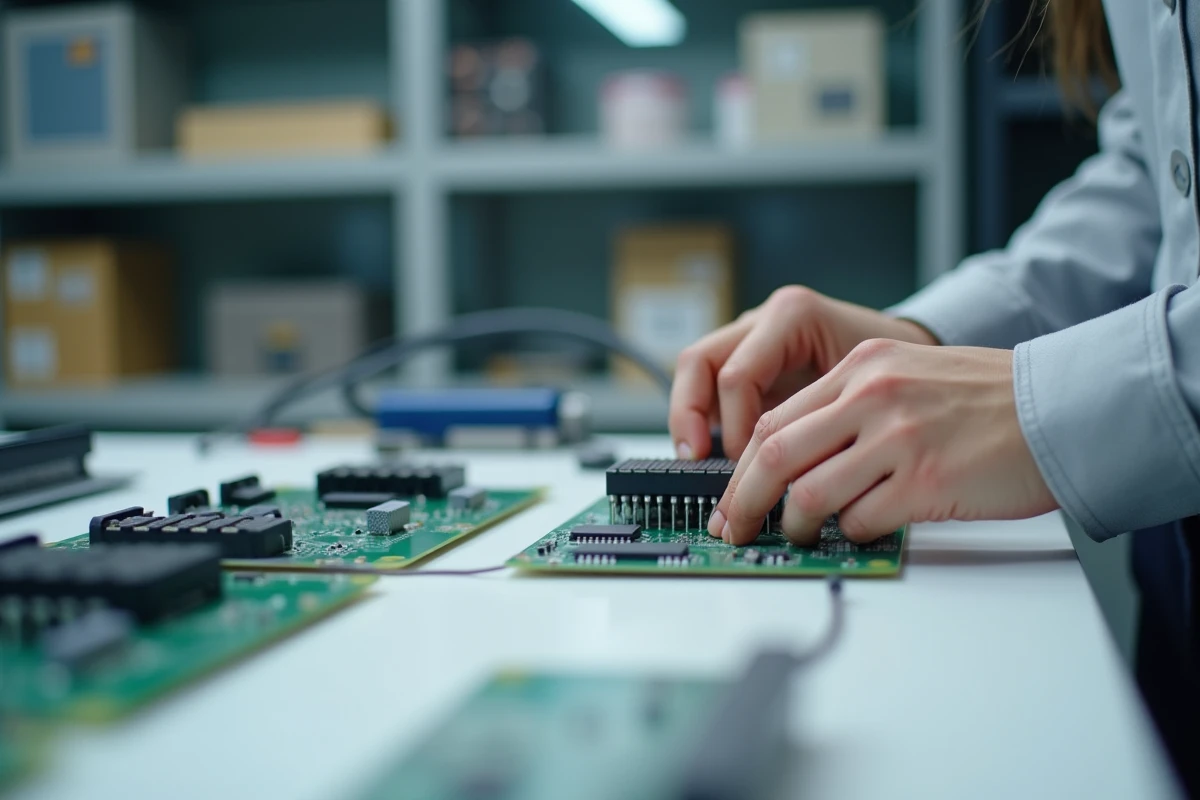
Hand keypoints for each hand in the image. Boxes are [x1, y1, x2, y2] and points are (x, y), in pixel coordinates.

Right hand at [669, 286, 937, 460]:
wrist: (913, 353)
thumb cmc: (897, 372)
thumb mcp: (867, 391)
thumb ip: (827, 422)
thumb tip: (794, 482)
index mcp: (793, 317)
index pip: (738, 375)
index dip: (736, 427)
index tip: (751, 467)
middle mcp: (762, 321)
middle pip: (699, 361)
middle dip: (689, 415)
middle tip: (695, 457)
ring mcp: (750, 339)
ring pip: (695, 371)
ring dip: (689, 418)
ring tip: (696, 459)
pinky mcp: (748, 361)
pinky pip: (710, 387)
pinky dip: (707, 420)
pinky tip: (717, 455)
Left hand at [706, 339, 1058, 545]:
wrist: (1060, 406)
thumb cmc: (987, 398)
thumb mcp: (906, 373)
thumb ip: (849, 404)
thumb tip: (791, 458)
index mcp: (861, 368)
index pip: (773, 420)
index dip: (740, 468)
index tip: (727, 497)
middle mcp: (873, 396)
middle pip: (775, 456)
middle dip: (742, 502)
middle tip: (734, 529)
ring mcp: (899, 439)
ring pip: (810, 493)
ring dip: (795, 525)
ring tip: (800, 535)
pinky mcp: (927, 481)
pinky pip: (861, 519)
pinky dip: (850, 532)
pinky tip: (862, 528)